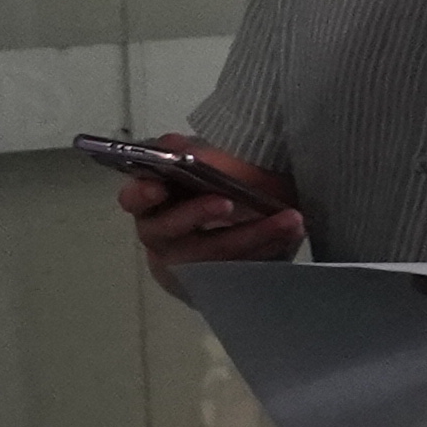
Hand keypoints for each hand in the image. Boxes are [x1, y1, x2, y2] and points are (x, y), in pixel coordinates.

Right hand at [118, 139, 304, 268]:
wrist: (243, 225)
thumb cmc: (217, 187)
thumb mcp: (208, 164)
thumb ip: (191, 154)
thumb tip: (174, 146)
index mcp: (153, 202)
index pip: (135, 198)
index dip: (141, 195)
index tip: (157, 188)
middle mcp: (163, 234)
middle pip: (170, 229)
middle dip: (197, 214)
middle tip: (226, 203)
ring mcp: (188, 262)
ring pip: (213, 254)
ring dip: (253, 235)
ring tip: (290, 220)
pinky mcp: (218, 280)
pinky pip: (241, 269)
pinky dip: (269, 250)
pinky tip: (291, 235)